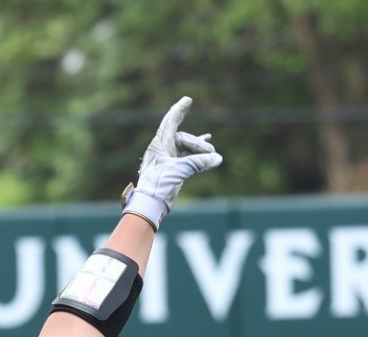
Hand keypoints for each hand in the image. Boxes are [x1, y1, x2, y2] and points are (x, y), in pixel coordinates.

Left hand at [123, 97, 222, 229]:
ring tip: (213, 155)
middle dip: (199, 144)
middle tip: (212, 153)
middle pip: (184, 138)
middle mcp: (162, 149)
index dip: (179, 110)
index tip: (188, 100)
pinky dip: (197, 155)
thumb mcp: (179, 171)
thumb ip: (198, 163)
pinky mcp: (173, 169)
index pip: (171, 122)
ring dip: (199, 151)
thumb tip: (217, 158)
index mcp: (159, 144)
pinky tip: (209, 151)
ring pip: (187, 148)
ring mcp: (167, 159)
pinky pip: (187, 157)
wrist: (149, 205)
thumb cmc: (158, 186)